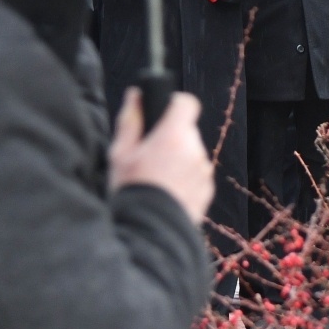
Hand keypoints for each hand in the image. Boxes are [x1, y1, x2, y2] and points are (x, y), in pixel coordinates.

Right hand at [110, 88, 214, 222]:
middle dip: (170, 137)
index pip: (186, 103)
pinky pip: (196, 174)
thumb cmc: (132, 192)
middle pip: (186, 131)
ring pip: (191, 153)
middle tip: (148, 156)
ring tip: (156, 180)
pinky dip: (185, 179)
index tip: (161, 114)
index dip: (174, 104)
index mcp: (173, 136)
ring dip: (178, 159)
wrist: (150, 234)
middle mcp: (194, 150)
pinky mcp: (208, 190)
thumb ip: (131, 120)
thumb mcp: (120, 154)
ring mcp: (204, 171)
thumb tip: (136, 94)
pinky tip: (166, 193)